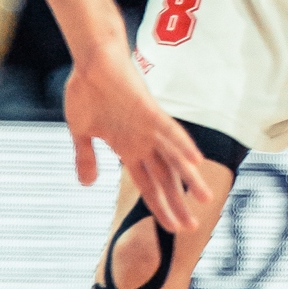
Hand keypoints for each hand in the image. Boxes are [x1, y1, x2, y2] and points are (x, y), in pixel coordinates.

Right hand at [63, 47, 209, 231]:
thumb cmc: (86, 91)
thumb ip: (85, 158)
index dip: (160, 207)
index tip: (171, 228)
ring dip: (189, 178)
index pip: (148, 185)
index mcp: (127, 149)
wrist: (90, 61)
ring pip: (173, 158)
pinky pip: (169, 130)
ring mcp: (148, 127)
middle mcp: (143, 142)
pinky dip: (182, 145)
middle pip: (165, 179)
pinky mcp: (149, 110)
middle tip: (191, 228)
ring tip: (206, 199)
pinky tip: (194, 160)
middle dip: (177, 203)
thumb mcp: (81, 132)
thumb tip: (86, 184)